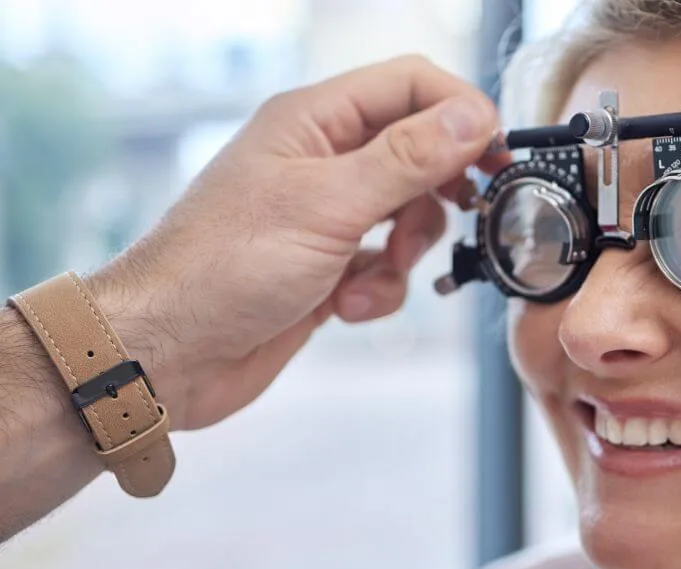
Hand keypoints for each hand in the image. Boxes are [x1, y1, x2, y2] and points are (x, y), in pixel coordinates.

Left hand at [88, 56, 499, 429]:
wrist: (167, 353)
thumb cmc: (221, 269)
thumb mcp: (329, 204)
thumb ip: (407, 160)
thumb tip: (470, 118)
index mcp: (314, 121)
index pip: (409, 85)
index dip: (460, 111)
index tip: (494, 153)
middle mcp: (321, 160)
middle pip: (419, 152)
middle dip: (437, 193)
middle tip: (455, 216)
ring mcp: (325, 215)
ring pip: (408, 216)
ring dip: (406, 251)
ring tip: (375, 273)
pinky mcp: (327, 267)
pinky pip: (385, 266)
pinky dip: (379, 289)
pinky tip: (346, 305)